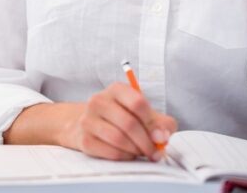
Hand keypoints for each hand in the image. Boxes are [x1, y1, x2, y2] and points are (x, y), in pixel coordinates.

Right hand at [59, 82, 176, 160]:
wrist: (92, 124)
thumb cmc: (124, 117)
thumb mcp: (144, 113)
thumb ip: (161, 123)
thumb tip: (162, 137)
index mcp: (116, 89)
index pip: (138, 103)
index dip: (152, 123)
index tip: (160, 136)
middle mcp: (99, 101)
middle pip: (129, 124)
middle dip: (146, 142)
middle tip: (154, 152)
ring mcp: (88, 120)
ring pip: (119, 139)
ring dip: (135, 151)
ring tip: (141, 152)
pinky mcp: (84, 139)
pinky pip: (110, 152)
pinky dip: (124, 157)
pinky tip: (128, 154)